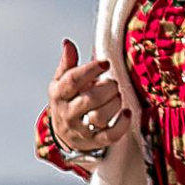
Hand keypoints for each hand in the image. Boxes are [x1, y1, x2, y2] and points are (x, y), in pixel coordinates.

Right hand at [47, 39, 129, 159]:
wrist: (64, 134)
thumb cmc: (68, 102)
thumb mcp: (62, 83)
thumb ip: (67, 64)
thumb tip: (68, 43)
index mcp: (58, 94)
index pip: (72, 80)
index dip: (90, 70)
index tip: (105, 63)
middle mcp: (66, 113)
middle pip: (89, 99)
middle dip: (107, 88)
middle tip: (113, 83)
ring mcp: (80, 129)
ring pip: (99, 117)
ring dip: (114, 103)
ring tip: (117, 96)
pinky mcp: (93, 142)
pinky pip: (110, 136)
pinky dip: (121, 124)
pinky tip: (126, 113)